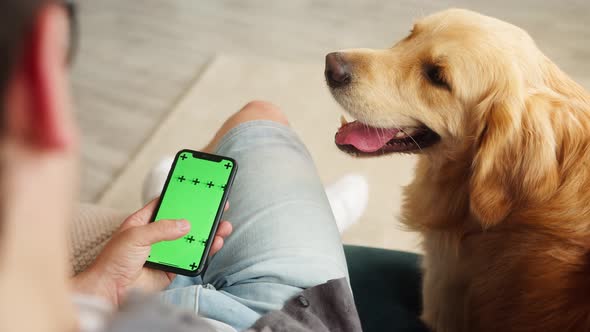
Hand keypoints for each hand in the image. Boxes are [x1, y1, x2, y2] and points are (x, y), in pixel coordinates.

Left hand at [72, 199, 231, 305]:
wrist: (110, 292)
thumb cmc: (113, 261)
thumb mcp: (136, 236)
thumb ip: (162, 229)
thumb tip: (185, 225)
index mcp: (144, 221)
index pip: (165, 203)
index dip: (181, 195)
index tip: (198, 187)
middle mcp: (156, 235)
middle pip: (184, 221)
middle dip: (202, 214)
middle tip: (219, 206)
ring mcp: (166, 251)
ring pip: (191, 239)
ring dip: (208, 233)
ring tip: (223, 226)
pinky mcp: (172, 268)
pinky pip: (192, 258)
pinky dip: (205, 252)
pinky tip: (215, 244)